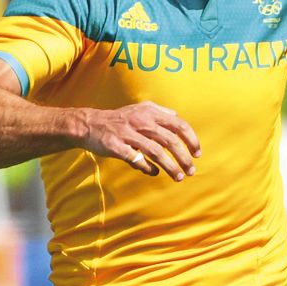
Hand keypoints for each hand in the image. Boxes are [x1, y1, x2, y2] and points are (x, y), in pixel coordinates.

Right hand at [81, 102, 200, 180]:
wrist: (89, 124)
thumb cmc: (119, 119)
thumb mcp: (138, 109)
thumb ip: (159, 111)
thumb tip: (177, 116)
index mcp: (149, 112)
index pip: (179, 125)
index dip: (191, 140)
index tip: (198, 154)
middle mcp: (140, 121)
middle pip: (170, 141)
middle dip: (184, 158)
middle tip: (191, 171)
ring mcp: (127, 133)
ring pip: (156, 152)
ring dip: (170, 167)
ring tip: (179, 177)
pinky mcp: (116, 146)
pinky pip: (137, 159)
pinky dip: (148, 168)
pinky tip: (154, 172)